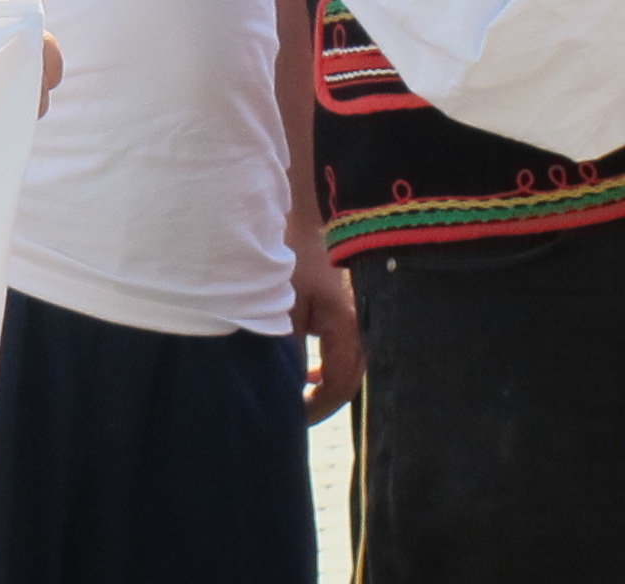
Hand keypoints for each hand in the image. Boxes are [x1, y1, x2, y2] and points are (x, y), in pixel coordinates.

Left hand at [290, 222, 361, 422]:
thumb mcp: (280, 308)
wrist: (301, 220)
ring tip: (298, 396)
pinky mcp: (348, 314)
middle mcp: (360, 328)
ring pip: (348, 368)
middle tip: (291, 415)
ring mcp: (358, 320)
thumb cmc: (288, 260)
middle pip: (348, 381)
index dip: (315, 409)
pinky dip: (326, 368)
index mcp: (346, 328)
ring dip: (324, 385)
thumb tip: (286, 388)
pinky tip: (309, 374)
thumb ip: (285, 349)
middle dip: (321, 402)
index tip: (289, 419)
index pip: (338, 386)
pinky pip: (345, 353)